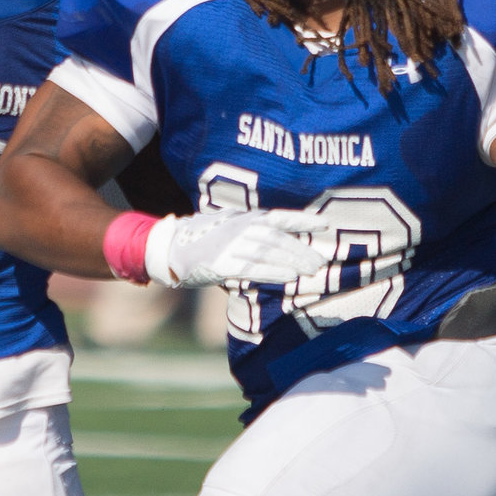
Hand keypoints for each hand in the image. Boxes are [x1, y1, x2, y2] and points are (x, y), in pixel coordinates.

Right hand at [145, 209, 336, 288]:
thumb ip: (255, 233)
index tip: (324, 225)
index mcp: (245, 218)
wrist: (171, 248)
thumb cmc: (205, 240)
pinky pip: (252, 269)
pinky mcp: (221, 264)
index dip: (302, 221)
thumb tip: (285, 245)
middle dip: (301, 250)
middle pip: (278, 239)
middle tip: (321, 262)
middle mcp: (240, 228)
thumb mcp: (232, 227)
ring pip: (268, 253)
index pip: (279, 217)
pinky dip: (273, 272)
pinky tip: (290, 278)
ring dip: (293, 261)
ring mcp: (230, 245)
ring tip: (312, 271)